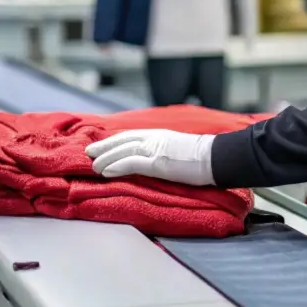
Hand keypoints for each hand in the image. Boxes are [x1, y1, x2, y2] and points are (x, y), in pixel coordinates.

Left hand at [86, 129, 215, 185]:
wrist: (217, 157)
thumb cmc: (205, 157)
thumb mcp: (181, 149)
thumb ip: (166, 150)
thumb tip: (158, 159)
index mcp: (161, 135)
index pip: (132, 135)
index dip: (114, 140)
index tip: (102, 145)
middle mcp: (156, 138)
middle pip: (123, 140)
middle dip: (104, 146)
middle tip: (88, 152)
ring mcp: (156, 149)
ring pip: (123, 150)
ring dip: (105, 158)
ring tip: (93, 165)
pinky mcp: (158, 162)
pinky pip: (131, 163)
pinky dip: (116, 166)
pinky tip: (105, 171)